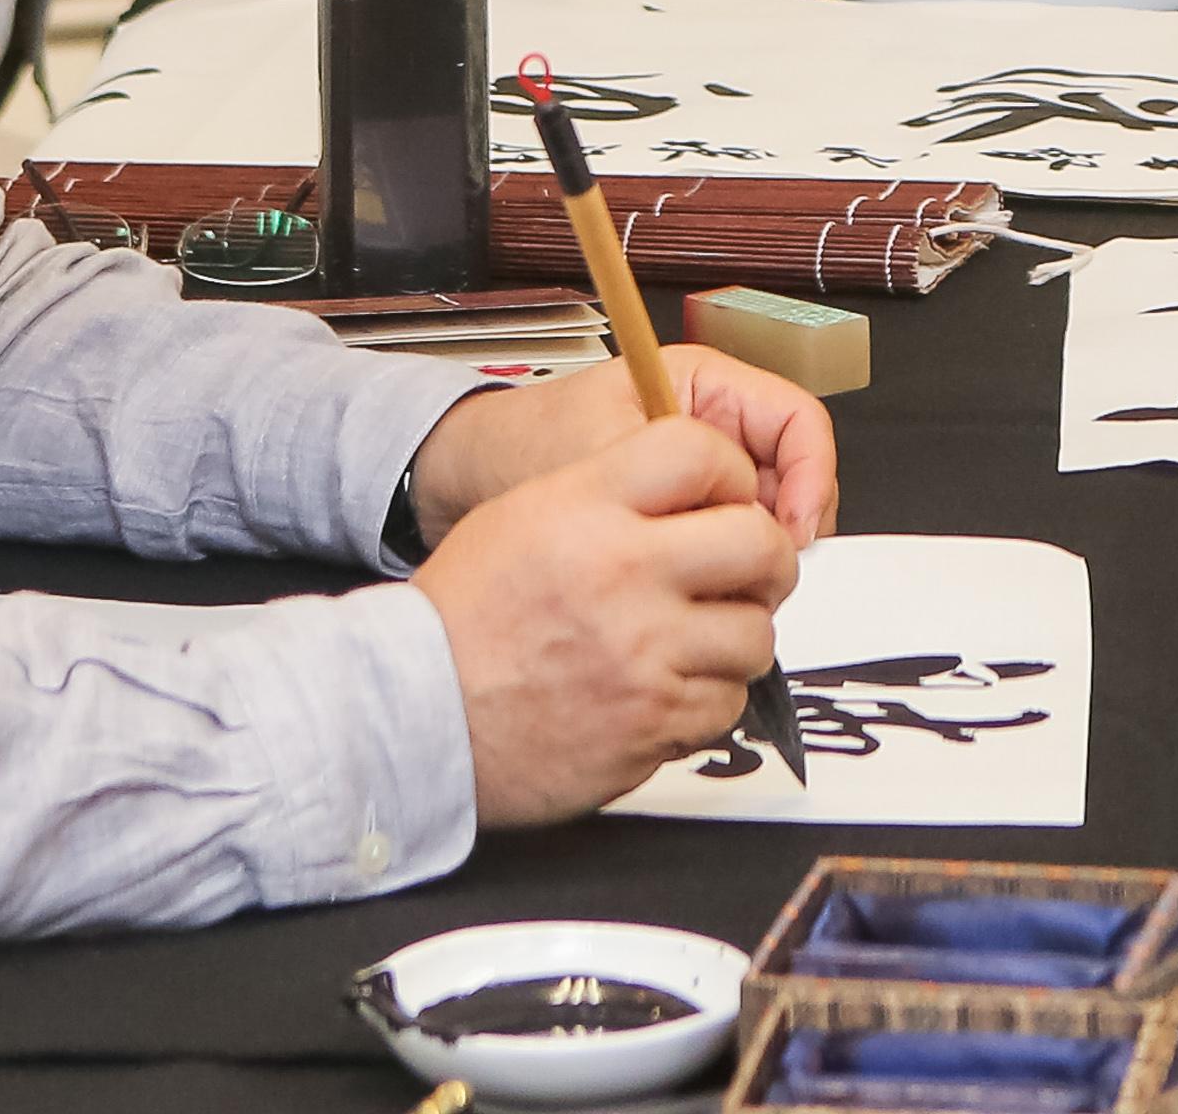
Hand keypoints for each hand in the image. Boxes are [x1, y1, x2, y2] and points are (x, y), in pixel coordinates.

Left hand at [406, 342, 843, 550]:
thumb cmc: (521, 448)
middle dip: (785, 528)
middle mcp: (709, 422)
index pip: (798, 421)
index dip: (810, 479)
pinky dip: (726, 574)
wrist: (460, 480)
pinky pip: (728, 543)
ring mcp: (697, 472)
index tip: (793, 534)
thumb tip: (757, 525)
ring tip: (726, 593)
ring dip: (755, 556)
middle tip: (765, 577)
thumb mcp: (609, 456)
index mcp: (701, 383)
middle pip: (791, 474)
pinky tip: (704, 600)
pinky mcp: (680, 515)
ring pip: (764, 516)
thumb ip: (682, 484)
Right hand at [410, 417, 805, 821]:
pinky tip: (664, 691)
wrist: (411, 716)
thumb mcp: (525, 513)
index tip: (729, 500)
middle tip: (749, 573)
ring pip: (756, 636)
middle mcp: (626, 574)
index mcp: (589, 507)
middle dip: (766, 560)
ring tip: (694, 641)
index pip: (704, 452)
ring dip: (735, 639)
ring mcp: (645, 656)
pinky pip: (726, 706)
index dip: (732, 474)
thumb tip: (702, 494)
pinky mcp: (652, 725)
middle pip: (761, 545)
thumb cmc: (463, 619)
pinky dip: (706, 701)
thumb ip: (614, 492)